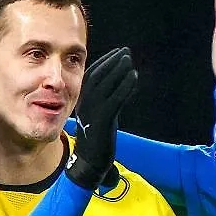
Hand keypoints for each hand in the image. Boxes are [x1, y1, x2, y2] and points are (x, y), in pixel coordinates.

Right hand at [68, 47, 137, 189]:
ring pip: (105, 85)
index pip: (91, 76)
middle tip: (126, 51)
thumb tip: (121, 90)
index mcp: (82, 103)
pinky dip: (125, 86)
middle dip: (112, 62)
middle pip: (97, 77)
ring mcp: (92, 113)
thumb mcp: (100, 118)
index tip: (117, 53)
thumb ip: (107, 103)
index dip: (104, 63)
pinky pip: (115, 100)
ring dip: (118, 70)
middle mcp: (85, 105)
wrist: (89, 164)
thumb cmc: (96, 142)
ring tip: (129, 59)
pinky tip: (134, 77)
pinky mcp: (103, 122)